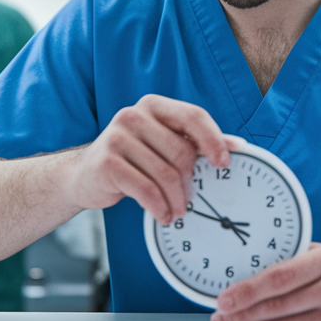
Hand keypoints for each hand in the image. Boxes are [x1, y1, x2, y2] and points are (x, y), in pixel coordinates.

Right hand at [61, 95, 235, 224]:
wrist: (84, 175)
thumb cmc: (131, 160)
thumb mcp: (161, 144)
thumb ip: (194, 142)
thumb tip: (236, 146)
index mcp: (153, 106)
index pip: (193, 116)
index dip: (213, 139)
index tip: (224, 163)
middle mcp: (133, 115)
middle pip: (181, 151)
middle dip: (190, 182)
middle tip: (190, 199)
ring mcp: (117, 137)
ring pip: (165, 174)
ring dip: (176, 200)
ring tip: (176, 211)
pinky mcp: (107, 163)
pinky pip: (146, 189)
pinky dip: (159, 207)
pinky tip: (162, 215)